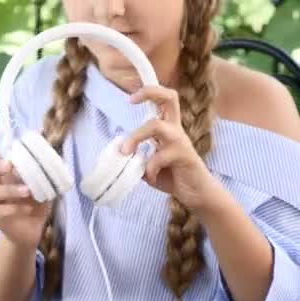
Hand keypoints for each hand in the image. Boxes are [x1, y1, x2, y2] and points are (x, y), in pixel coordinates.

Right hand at [0, 134, 50, 249]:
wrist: (32, 229)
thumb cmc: (34, 200)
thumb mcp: (41, 179)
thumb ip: (40, 162)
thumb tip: (48, 139)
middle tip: (9, 165)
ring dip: (9, 190)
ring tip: (28, 191)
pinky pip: (0, 211)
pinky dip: (15, 209)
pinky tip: (28, 209)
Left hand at [120, 86, 220, 209]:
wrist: (196, 194)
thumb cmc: (172, 175)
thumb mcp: (149, 164)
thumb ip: (136, 156)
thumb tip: (118, 151)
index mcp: (167, 128)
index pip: (164, 101)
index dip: (149, 92)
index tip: (130, 98)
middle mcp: (175, 130)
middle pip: (170, 98)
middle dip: (150, 92)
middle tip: (131, 101)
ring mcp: (180, 142)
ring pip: (156, 125)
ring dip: (136, 136)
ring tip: (126, 152)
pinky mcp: (184, 156)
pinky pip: (159, 157)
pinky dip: (149, 169)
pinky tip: (150, 177)